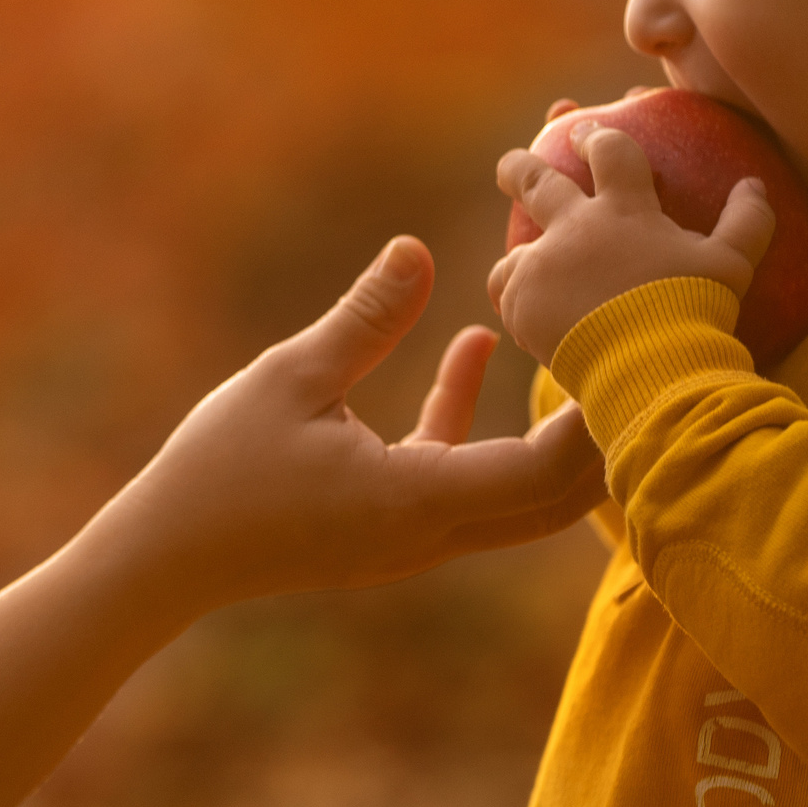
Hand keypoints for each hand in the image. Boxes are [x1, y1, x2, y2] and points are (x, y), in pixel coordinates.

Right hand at [86, 235, 606, 613]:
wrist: (165, 558)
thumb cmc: (220, 469)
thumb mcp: (292, 377)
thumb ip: (365, 317)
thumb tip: (418, 248)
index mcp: (419, 499)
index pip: (544, 472)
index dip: (596, 420)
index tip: (628, 354)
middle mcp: (432, 531)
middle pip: (556, 498)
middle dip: (603, 436)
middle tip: (642, 357)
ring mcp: (412, 536)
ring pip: (516, 492)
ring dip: (550, 431)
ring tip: (580, 347)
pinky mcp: (387, 526)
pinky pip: (457, 475)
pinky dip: (476, 421)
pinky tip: (473, 345)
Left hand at [488, 123, 774, 365]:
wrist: (648, 365)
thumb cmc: (694, 312)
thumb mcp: (732, 265)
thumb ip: (747, 221)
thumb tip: (756, 184)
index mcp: (625, 209)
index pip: (610, 153)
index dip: (596, 137)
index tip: (584, 132)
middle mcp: (574, 228)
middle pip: (536, 182)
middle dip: (520, 167)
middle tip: (510, 164)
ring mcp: (541, 264)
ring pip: (516, 251)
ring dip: (520, 255)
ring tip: (521, 267)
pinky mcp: (520, 303)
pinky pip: (509, 294)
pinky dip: (519, 299)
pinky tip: (528, 312)